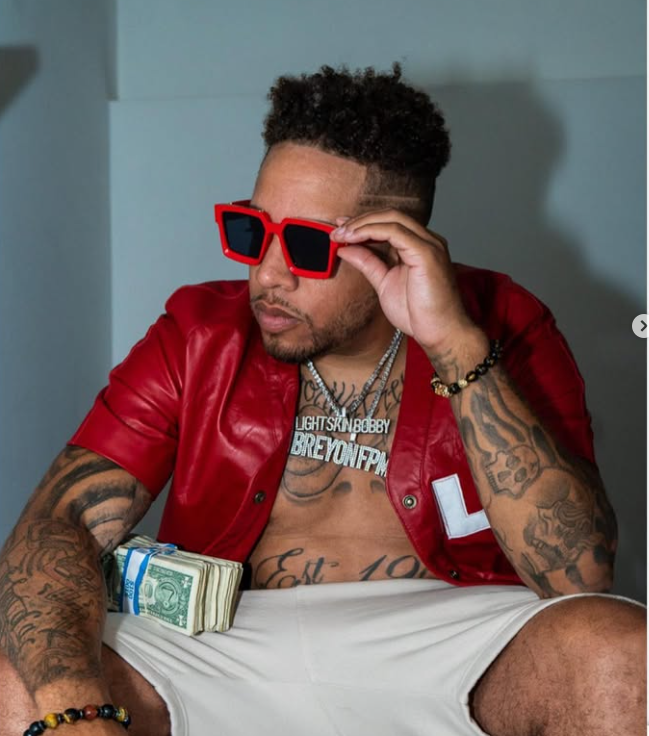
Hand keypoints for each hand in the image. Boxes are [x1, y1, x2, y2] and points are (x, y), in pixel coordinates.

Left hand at [332, 209, 480, 356]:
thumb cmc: (420, 313)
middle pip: (390, 215)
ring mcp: (429, 244)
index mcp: (419, 246)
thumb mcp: (384, 283)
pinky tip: (354, 239)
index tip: (340, 229)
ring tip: (341, 235)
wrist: (441, 334)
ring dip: (362, 224)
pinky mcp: (427, 253)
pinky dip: (371, 232)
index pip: (389, 223)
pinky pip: (395, 232)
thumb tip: (346, 248)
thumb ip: (368, 263)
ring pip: (392, 218)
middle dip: (360, 220)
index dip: (363, 222)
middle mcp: (427, 240)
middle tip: (336, 231)